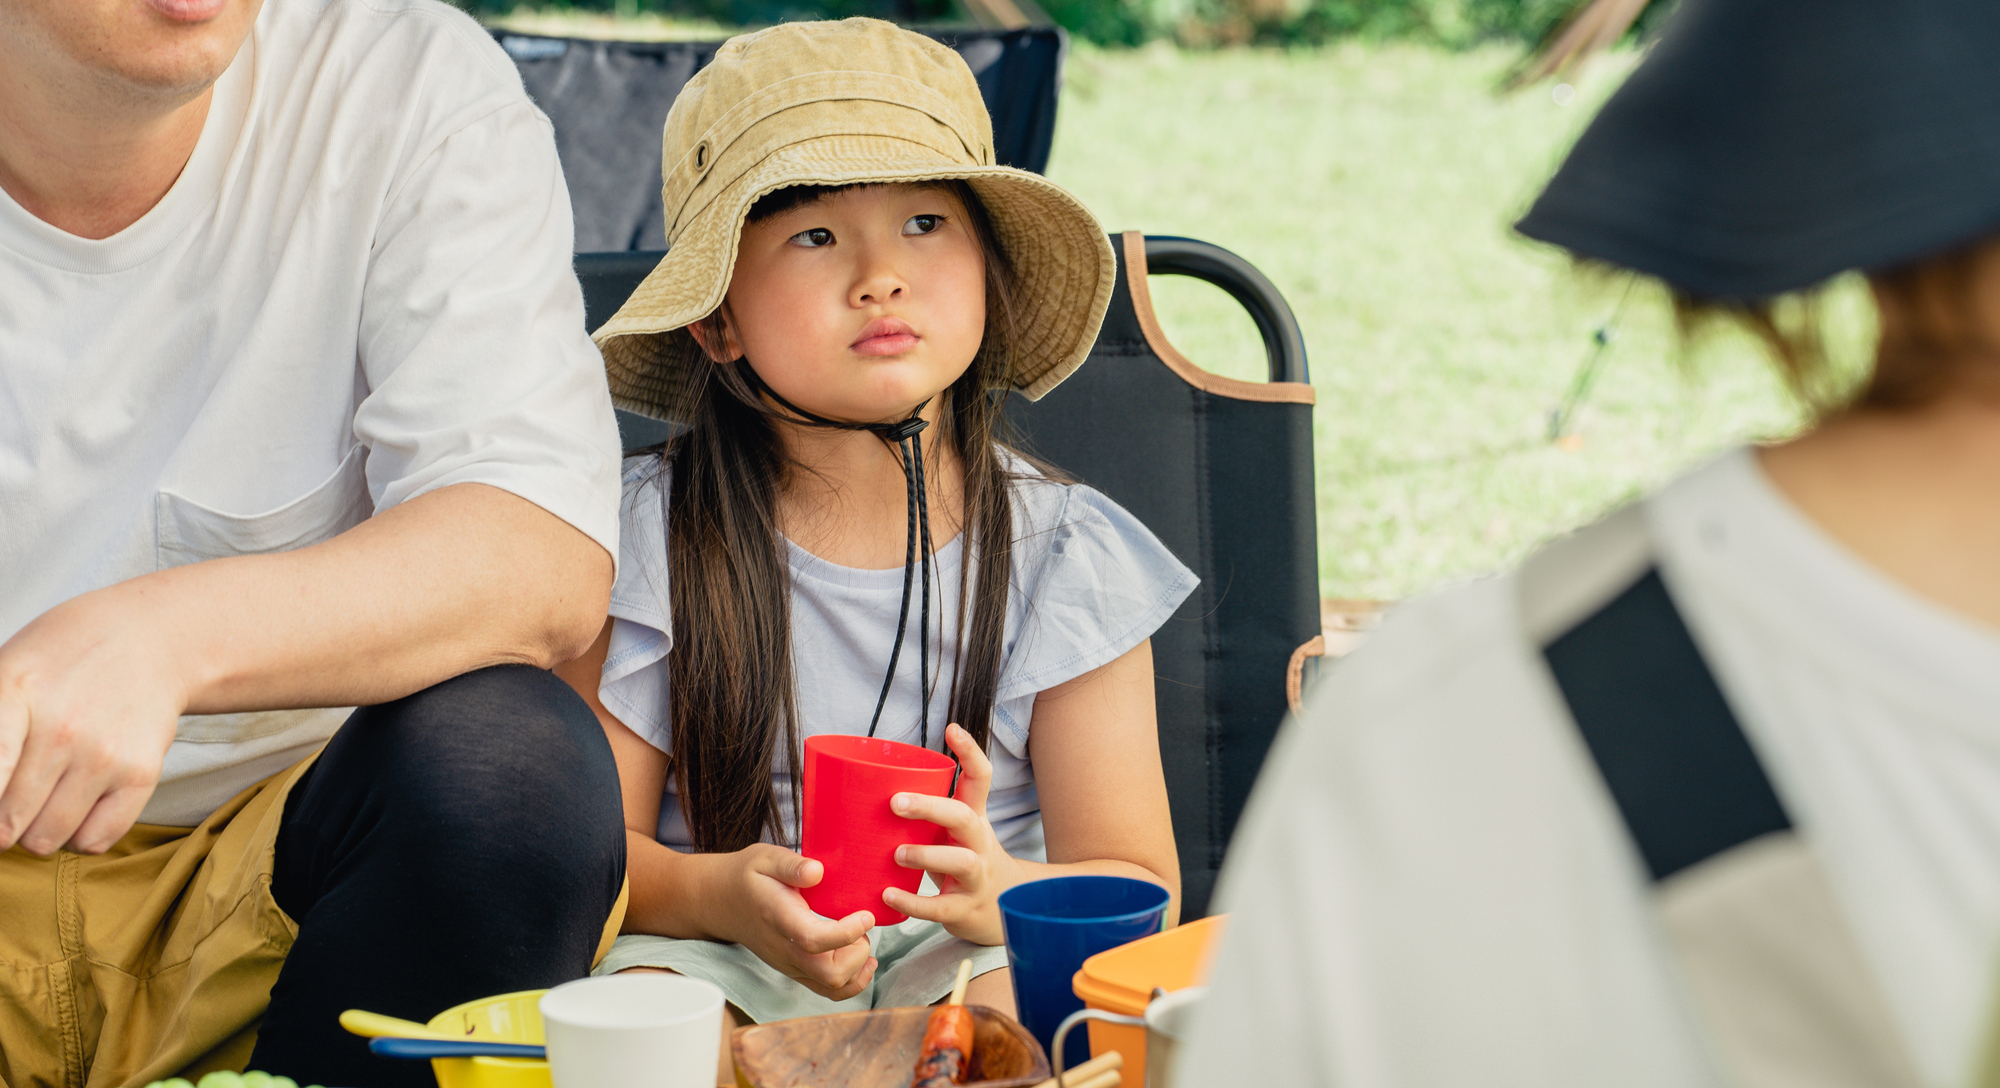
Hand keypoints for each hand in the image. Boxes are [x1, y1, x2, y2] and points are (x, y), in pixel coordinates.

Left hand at [0, 590, 186, 855]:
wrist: (150, 638)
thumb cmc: (63, 660)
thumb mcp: (4, 671)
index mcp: (14, 692)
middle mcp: (61, 727)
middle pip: (7, 821)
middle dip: (3, 822)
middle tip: (12, 801)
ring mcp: (105, 753)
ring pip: (46, 839)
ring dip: (38, 830)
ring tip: (45, 799)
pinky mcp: (141, 772)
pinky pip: (94, 841)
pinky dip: (79, 834)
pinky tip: (80, 804)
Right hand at [714, 843, 879, 999]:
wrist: (722, 901)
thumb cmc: (749, 876)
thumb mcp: (766, 859)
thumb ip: (791, 865)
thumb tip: (817, 871)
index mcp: (780, 920)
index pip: (815, 941)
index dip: (847, 933)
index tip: (866, 915)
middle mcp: (785, 950)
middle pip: (829, 974)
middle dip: (858, 953)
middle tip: (863, 926)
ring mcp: (789, 965)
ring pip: (831, 988)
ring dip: (857, 969)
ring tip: (862, 941)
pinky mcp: (794, 970)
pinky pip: (826, 990)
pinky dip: (851, 981)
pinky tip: (861, 959)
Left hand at [883, 723, 1021, 945]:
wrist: (1001, 907)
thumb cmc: (963, 861)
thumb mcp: (953, 832)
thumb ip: (924, 813)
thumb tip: (863, 787)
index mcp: (973, 818)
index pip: (981, 779)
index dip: (971, 753)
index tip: (952, 729)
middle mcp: (979, 843)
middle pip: (965, 817)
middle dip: (932, 807)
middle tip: (896, 802)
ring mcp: (976, 876)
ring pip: (961, 861)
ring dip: (926, 856)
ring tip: (897, 854)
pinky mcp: (965, 908)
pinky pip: (941, 906)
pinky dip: (914, 903)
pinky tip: (889, 895)